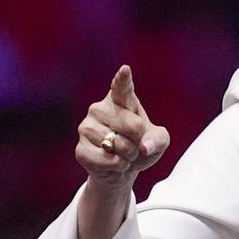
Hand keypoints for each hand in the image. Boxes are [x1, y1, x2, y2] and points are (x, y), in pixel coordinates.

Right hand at [75, 65, 169, 191]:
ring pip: (118, 145)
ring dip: (129, 156)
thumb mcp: (158, 141)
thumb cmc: (141, 146)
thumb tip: (145, 147)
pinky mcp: (80, 149)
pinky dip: (117, 167)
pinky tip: (113, 163)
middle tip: (135, 144)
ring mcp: (86, 128)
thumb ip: (158, 140)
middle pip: (132, 125)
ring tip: (123, 154)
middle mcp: (99, 109)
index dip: (123, 79)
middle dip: (140, 140)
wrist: (123, 169)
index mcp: (121, 100)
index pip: (122, 87)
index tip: (125, 69)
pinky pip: (106, 160)